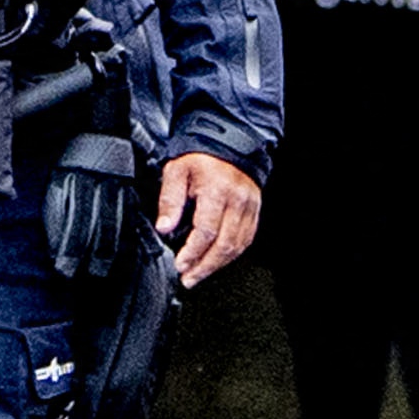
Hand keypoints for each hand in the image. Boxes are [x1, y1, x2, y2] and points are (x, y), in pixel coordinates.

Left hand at [155, 150, 260, 289]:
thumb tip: (164, 227)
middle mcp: (237, 200)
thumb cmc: (201, 155)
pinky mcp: (254, 209)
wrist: (227, 140)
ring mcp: (249, 206)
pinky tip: (218, 260)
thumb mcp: (176, 171)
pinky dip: (232, 254)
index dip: (192, 252)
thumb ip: (170, 200)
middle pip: (224, 244)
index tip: (180, 264)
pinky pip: (246, 239)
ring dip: (217, 265)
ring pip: (237, 246)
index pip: (206, 231)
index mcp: (217, 191)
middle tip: (188, 278)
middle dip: (205, 266)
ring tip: (199, 274)